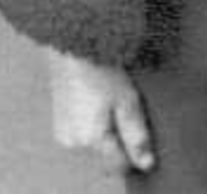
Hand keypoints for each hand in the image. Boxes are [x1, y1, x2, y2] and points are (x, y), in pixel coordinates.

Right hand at [46, 48, 154, 175]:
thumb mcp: (127, 100)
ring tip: (112, 97)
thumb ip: (136, 135)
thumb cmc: (101, 65)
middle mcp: (73, 141)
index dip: (136, 152)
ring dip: (107, 129)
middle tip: (128, 106)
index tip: (142, 129)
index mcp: (90, 140)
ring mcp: (64, 131)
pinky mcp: (60, 119)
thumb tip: (146, 164)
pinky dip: (95, 120)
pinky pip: (83, 130)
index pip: (119, 165)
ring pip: (95, 142)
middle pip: (106, 154)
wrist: (74, 40)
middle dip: (120, 138)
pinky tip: (100, 96)